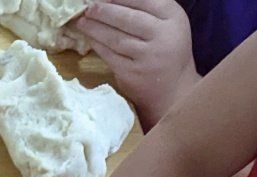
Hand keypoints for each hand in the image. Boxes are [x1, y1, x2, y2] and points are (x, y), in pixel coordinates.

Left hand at [75, 0, 198, 129]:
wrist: (173, 87)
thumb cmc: (167, 49)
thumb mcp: (167, 24)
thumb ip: (148, 9)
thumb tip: (111, 0)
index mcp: (174, 18)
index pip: (145, 1)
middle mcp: (163, 35)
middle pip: (128, 18)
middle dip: (104, 11)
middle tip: (88, 6)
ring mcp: (147, 56)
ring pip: (116, 37)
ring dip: (95, 28)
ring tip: (82, 20)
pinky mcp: (133, 73)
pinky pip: (110, 55)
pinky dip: (97, 44)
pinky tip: (89, 37)